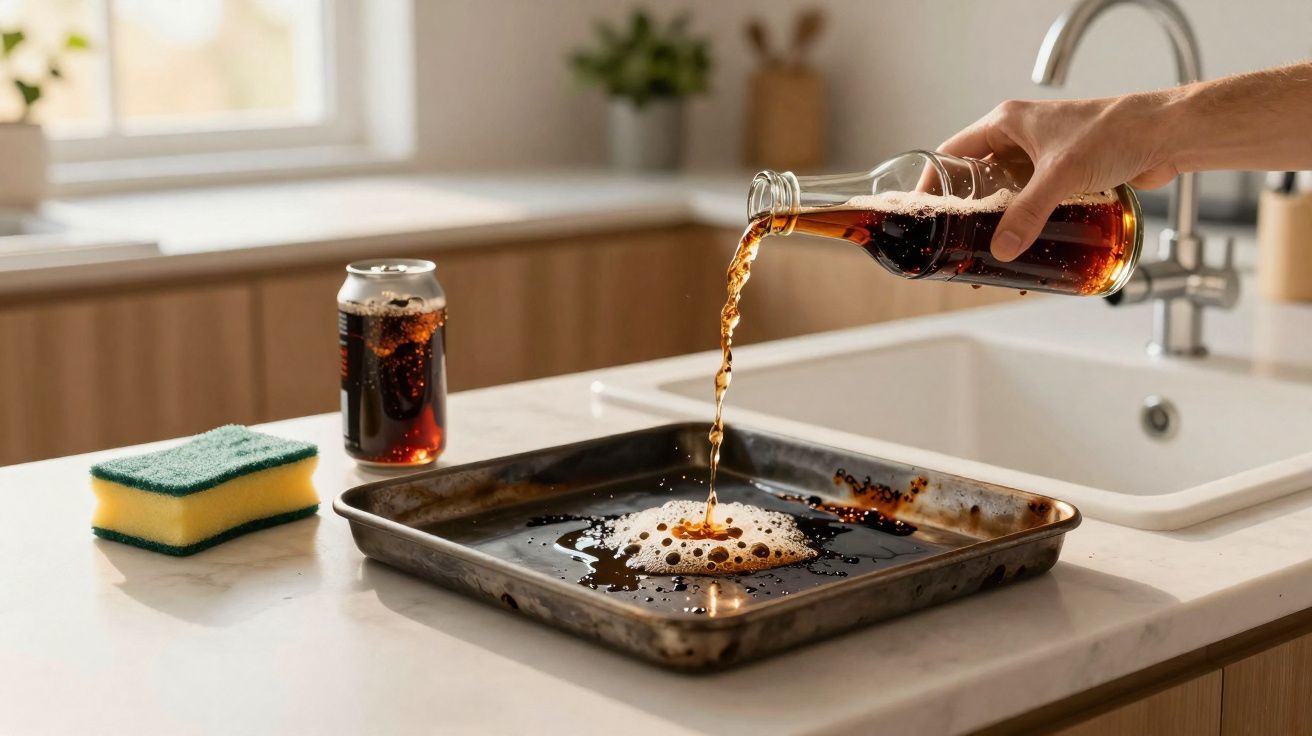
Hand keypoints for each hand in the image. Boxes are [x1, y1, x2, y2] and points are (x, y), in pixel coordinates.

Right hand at [939, 93, 1178, 260]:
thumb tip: (1002, 250)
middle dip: (968, 212)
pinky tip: (1025, 245)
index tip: (924, 212)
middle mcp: (1020, 138)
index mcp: (1006, 122)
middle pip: (977, 178)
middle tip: (958, 242)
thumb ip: (1028, 213)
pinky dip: (1027, 222)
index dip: (933, 182)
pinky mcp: (1065, 175)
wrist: (1166, 134)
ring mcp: (1042, 157)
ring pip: (1006, 193)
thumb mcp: (1061, 175)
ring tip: (989, 252)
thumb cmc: (1116, 131)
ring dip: (998, 221)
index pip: (952, 153)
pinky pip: (1035, 202)